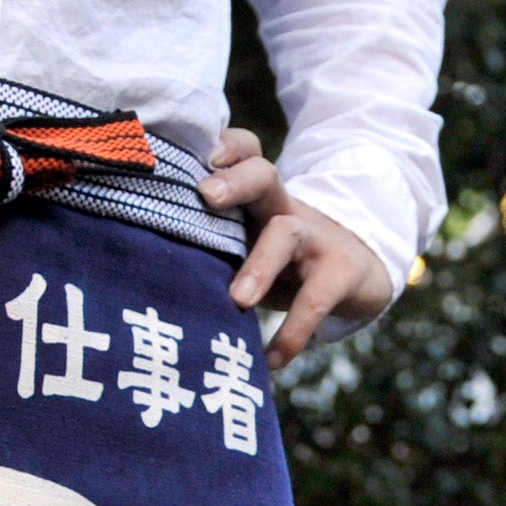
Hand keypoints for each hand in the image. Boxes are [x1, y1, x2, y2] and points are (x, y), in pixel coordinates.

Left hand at [202, 128, 395, 361]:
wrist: (360, 272)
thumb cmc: (284, 263)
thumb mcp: (251, 246)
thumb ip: (211, 250)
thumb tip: (144, 283)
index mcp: (257, 199)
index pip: (245, 152)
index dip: (226, 146)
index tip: (199, 156)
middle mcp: (284, 209)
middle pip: (264, 176)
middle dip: (236, 181)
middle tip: (205, 195)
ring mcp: (316, 238)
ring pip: (287, 233)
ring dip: (260, 265)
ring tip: (238, 301)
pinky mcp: (342, 273)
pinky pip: (316, 300)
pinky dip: (293, 332)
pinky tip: (272, 359)